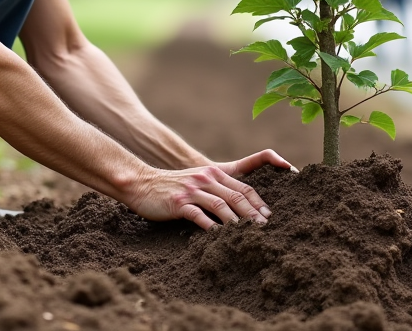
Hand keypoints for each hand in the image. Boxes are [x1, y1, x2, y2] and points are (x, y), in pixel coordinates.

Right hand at [124, 149, 292, 230]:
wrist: (142, 183)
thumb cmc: (172, 186)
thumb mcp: (197, 181)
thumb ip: (216, 190)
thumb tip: (237, 209)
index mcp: (213, 173)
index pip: (243, 187)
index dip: (259, 201)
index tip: (270, 216)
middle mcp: (206, 179)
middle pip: (237, 195)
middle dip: (254, 213)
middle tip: (266, 229)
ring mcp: (192, 190)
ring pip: (221, 205)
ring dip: (238, 221)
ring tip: (249, 235)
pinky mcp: (179, 203)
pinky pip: (199, 216)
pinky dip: (212, 227)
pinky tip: (220, 237)